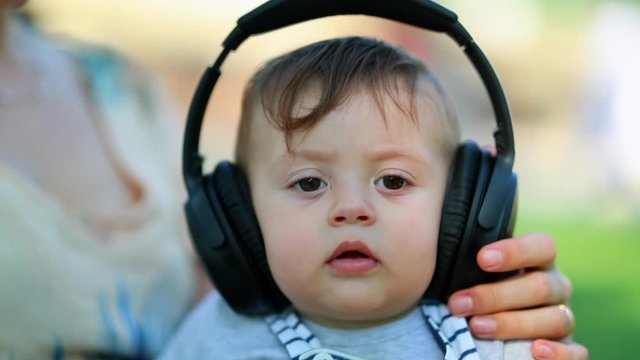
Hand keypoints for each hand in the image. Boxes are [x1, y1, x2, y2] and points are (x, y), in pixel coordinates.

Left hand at [447, 232, 588, 359]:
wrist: (487, 325)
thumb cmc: (478, 291)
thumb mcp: (475, 273)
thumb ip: (470, 261)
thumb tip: (441, 244)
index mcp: (538, 262)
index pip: (542, 247)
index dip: (515, 251)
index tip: (482, 259)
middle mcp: (555, 288)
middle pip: (542, 287)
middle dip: (496, 296)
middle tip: (459, 304)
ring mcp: (562, 318)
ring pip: (555, 319)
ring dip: (513, 324)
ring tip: (476, 328)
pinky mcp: (568, 348)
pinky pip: (577, 352)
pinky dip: (559, 353)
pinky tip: (535, 351)